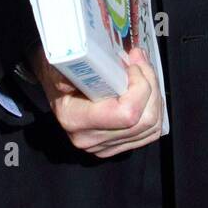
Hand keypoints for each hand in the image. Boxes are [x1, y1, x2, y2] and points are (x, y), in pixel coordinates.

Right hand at [29, 45, 163, 157]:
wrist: (52, 87)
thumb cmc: (57, 71)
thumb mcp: (60, 63)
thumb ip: (77, 63)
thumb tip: (97, 61)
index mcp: (76, 118)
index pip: (125, 114)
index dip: (139, 87)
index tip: (133, 64)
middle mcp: (90, 139)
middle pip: (143, 121)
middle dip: (151, 87)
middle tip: (141, 62)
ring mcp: (104, 146)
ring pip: (150, 128)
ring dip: (154, 97)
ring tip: (144, 73)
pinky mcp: (115, 146)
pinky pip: (148, 134)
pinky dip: (153, 110)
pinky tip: (145, 91)